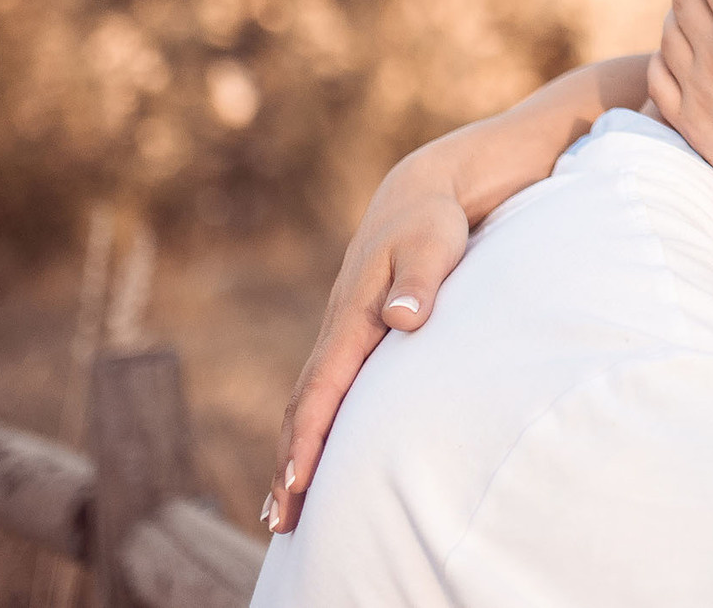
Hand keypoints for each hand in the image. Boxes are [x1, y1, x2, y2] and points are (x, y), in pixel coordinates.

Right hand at [264, 147, 470, 532]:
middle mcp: (341, 330)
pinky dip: (311, 429)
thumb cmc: (431, 221)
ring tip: (282, 510)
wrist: (423, 192)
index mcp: (354, 316)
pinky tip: (311, 458)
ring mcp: (344, 334)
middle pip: (303, 407)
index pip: (323, 389)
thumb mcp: (432, 243)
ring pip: (308, 403)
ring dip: (294, 454)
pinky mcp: (356, 337)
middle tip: (279, 521)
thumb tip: (403, 319)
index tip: (297, 483)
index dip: (308, 438)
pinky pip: (325, 392)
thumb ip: (420, 281)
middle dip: (289, 464)